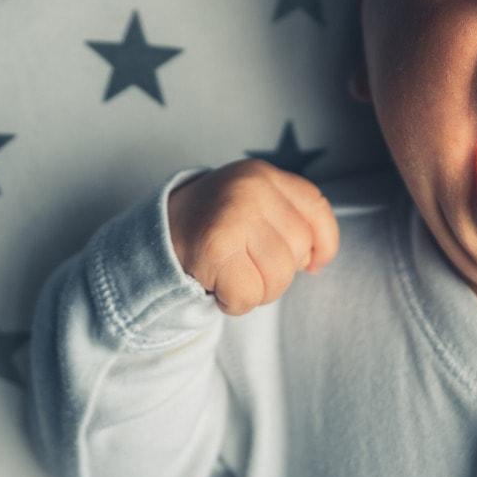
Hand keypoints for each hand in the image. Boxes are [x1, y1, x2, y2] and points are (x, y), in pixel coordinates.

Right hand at [165, 159, 339, 315]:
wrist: (151, 237)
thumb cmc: (210, 227)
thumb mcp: (250, 204)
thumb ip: (287, 219)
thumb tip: (317, 260)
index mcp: (263, 175)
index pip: (317, 209)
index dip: (324, 243)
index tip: (313, 263)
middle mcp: (251, 188)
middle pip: (299, 250)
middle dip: (279, 273)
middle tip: (247, 267)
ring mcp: (233, 215)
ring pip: (278, 277)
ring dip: (257, 290)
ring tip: (231, 275)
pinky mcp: (214, 248)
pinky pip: (249, 295)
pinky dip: (234, 302)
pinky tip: (217, 285)